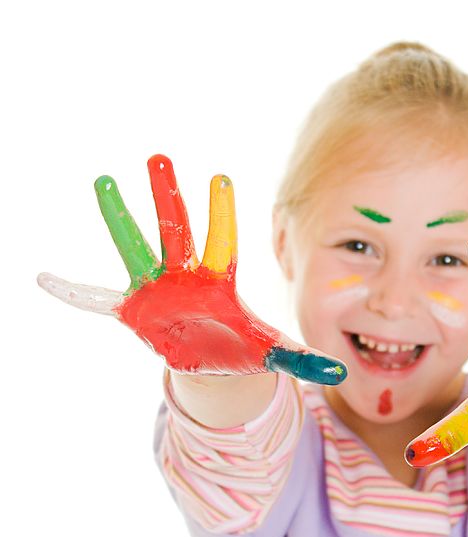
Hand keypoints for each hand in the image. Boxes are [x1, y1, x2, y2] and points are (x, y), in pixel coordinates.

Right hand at [37, 155, 345, 382]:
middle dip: (169, 197)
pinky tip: (45, 279)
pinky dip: (74, 292)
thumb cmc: (242, 347)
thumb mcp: (271, 353)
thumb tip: (340, 369)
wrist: (212, 363)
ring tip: (104, 182)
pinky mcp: (134, 311)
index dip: (220, 215)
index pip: (221, 243)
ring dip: (119, 218)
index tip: (221, 179)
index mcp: (219, 282)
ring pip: (135, 248)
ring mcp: (156, 290)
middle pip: (176, 231)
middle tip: (159, 157)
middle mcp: (185, 277)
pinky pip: (99, 300)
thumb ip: (303, 359)